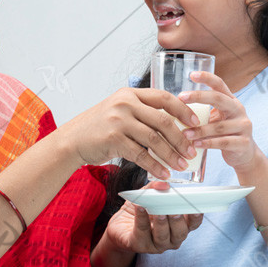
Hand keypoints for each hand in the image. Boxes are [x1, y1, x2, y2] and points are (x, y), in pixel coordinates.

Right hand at [60, 88, 200, 179]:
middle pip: (163, 120)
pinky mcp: (113, 139)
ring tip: (182, 165)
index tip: (196, 123)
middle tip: (191, 151)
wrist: (72, 140)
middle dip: (181, 138)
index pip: (164, 97)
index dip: (183, 110)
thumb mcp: (120, 110)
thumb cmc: (99, 127)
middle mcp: (125, 104)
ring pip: (154, 139)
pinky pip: (141, 154)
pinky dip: (155, 165)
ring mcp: (119, 121)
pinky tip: (164, 172)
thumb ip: (143, 112)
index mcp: (130, 94)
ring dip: (171, 154)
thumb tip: (174, 124)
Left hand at [105, 181, 202, 253]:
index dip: (196, 218)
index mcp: (178, 225)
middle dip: (178, 222)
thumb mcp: (148, 195)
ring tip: (158, 212)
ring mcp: (156, 245)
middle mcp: (171, 238)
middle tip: (175, 211)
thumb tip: (164, 183)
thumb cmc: (140, 210)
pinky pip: (142, 233)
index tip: (197, 208)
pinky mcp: (139, 245)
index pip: (193, 224)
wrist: (120, 225)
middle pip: (180, 233)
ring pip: (163, 237)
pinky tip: (140, 208)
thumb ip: (156, 188)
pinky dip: (141, 220)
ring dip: (161, 223)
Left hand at [179, 70, 259, 172]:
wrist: (244, 154)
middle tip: (181, 97)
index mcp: (231, 101)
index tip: (192, 74)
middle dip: (199, 97)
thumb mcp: (215, 119)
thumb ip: (201, 113)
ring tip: (184, 133)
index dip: (207, 78)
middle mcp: (239, 110)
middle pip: (219, 99)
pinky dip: (208, 143)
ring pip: (219, 126)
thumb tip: (173, 108)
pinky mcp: (244, 143)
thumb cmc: (223, 134)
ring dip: (200, 129)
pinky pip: (223, 142)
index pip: (220, 85)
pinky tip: (196, 144)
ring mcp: (244, 126)